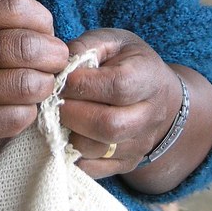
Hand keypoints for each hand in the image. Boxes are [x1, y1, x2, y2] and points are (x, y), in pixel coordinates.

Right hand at [0, 0, 69, 171]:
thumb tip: (45, 29)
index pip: (11, 6)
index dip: (40, 17)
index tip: (45, 29)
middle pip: (26, 47)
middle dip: (54, 53)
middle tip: (57, 59)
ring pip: (28, 87)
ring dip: (45, 85)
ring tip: (41, 83)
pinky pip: (16, 120)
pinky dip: (28, 112)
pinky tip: (21, 106)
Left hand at [59, 29, 183, 177]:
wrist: (159, 97)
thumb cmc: (128, 62)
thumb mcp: (112, 42)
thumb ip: (86, 47)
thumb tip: (59, 64)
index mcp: (148, 78)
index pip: (117, 87)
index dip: (82, 84)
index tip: (59, 78)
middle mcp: (149, 116)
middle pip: (109, 125)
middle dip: (71, 112)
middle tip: (52, 101)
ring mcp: (139, 144)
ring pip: (97, 150)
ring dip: (67, 134)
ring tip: (57, 116)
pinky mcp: (125, 164)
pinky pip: (91, 169)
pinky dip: (69, 154)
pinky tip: (64, 133)